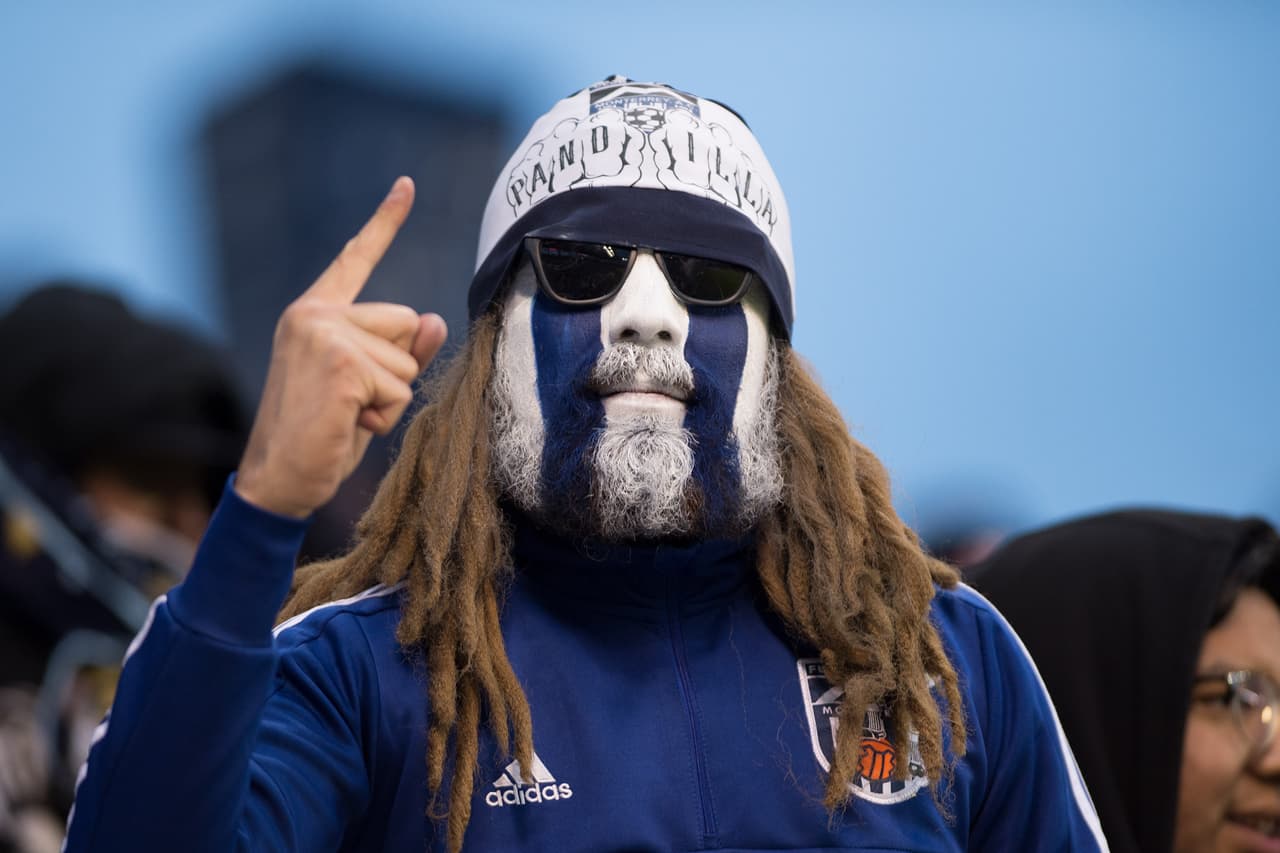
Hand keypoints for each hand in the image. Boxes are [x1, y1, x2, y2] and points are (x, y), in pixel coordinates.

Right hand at [234, 177, 447, 517]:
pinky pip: (399, 388)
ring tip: (347, 416)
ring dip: (389, 399)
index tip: (407, 185)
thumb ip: (400, 352)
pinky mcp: (340, 364)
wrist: (278, 479)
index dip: (385, 222)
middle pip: (404, 321)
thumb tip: (434, 319)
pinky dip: (384, 416)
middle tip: (351, 402)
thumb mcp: (368, 387)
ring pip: (406, 361)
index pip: (357, 258)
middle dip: (394, 370)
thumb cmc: (322, 435)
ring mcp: (325, 335)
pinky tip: (347, 425)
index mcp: (315, 312)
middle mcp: (315, 314)